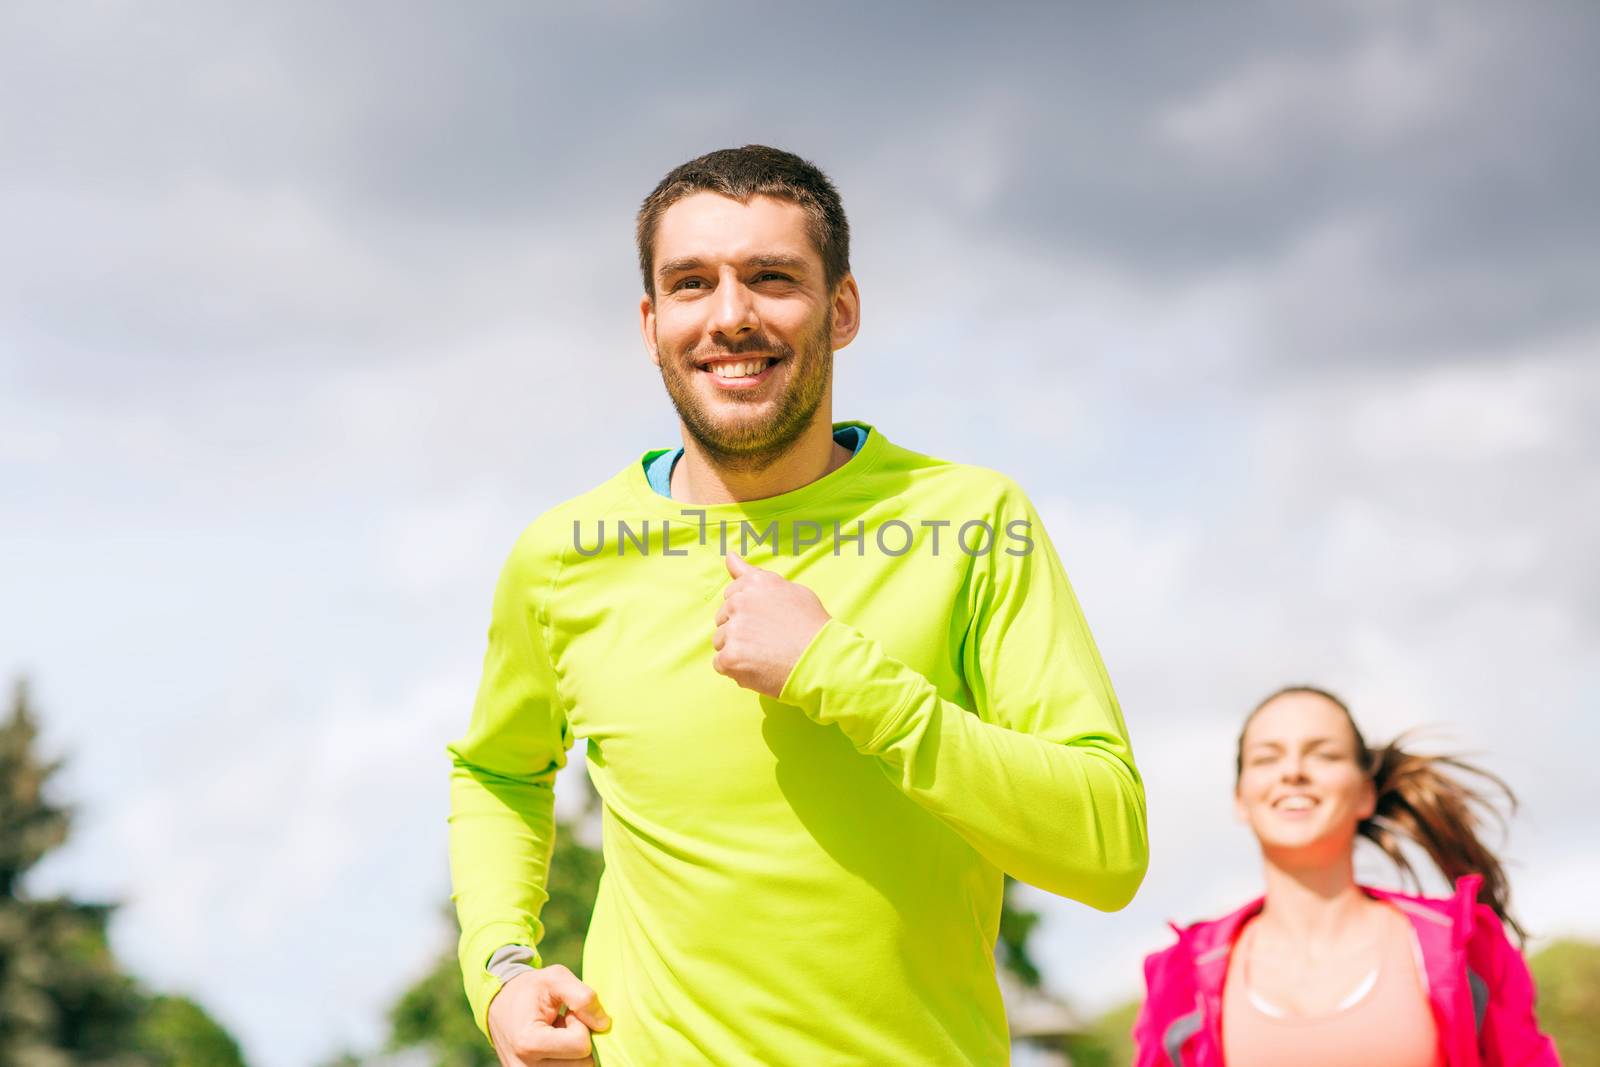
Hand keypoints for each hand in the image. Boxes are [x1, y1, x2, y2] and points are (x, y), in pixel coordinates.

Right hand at [487, 964, 609, 1065]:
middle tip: (561, 1024)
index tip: (566, 1014)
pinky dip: (566, 1060)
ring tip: (556, 1035)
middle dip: (579, 1040)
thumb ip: (583, 997)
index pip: (581, 1045)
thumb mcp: (555, 978)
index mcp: (529, 1043)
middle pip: (583, 1064)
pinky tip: (554, 1047)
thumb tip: (604, 1024)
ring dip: (573, 1052)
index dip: (580, 1025)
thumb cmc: (529, 990)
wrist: (498, 1005)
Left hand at [712, 552, 830, 697]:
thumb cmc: (810, 625)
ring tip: (764, 655)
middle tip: (767, 639)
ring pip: (720, 641)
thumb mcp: (788, 589)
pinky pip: (720, 664)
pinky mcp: (730, 657)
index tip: (764, 621)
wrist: (823, 659)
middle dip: (739, 629)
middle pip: (723, 618)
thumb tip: (729, 555)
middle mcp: (740, 602)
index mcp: (755, 583)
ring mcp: (734, 630)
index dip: (748, 611)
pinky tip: (758, 668)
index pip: (731, 594)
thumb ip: (754, 574)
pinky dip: (736, 670)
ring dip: (736, 649)